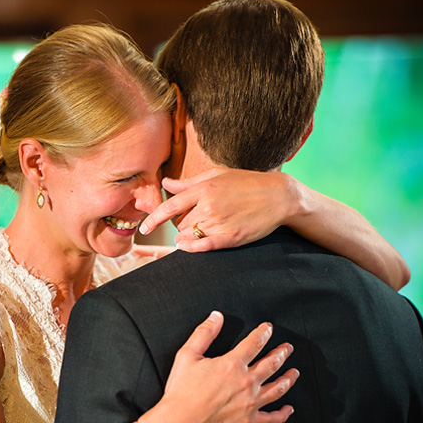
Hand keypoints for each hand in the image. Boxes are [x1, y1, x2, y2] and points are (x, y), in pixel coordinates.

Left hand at [139, 169, 301, 251]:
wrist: (279, 196)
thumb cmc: (246, 183)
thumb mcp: (217, 175)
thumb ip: (189, 182)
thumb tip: (166, 183)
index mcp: (204, 189)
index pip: (170, 206)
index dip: (153, 219)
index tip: (144, 228)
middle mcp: (208, 206)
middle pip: (179, 224)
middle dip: (181, 225)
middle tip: (196, 220)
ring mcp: (219, 222)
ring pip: (189, 236)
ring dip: (189, 236)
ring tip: (205, 228)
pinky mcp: (231, 238)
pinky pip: (202, 247)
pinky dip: (193, 247)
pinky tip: (189, 246)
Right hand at [158, 311, 297, 422]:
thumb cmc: (181, 391)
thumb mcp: (187, 355)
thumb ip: (204, 333)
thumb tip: (216, 316)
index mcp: (232, 365)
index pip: (255, 343)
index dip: (264, 332)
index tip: (268, 328)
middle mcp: (246, 383)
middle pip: (271, 364)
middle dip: (281, 353)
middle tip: (287, 348)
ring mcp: (250, 403)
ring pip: (277, 388)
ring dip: (288, 378)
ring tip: (294, 372)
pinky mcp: (248, 422)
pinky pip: (271, 418)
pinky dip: (283, 414)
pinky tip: (289, 409)